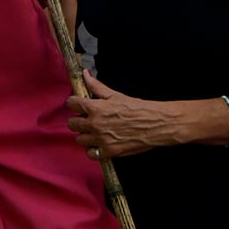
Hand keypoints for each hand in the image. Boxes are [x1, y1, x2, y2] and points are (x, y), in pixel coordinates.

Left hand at [66, 73, 183, 159]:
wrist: (156, 124)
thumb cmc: (138, 108)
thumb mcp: (115, 95)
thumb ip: (96, 86)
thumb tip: (85, 75)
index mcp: (95, 107)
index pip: (71, 104)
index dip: (74, 103)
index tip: (78, 105)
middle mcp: (95, 124)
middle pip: (72, 124)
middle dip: (78, 121)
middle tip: (88, 120)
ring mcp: (101, 139)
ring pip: (79, 139)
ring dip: (85, 136)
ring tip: (94, 132)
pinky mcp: (110, 152)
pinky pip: (91, 154)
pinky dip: (93, 150)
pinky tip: (99, 144)